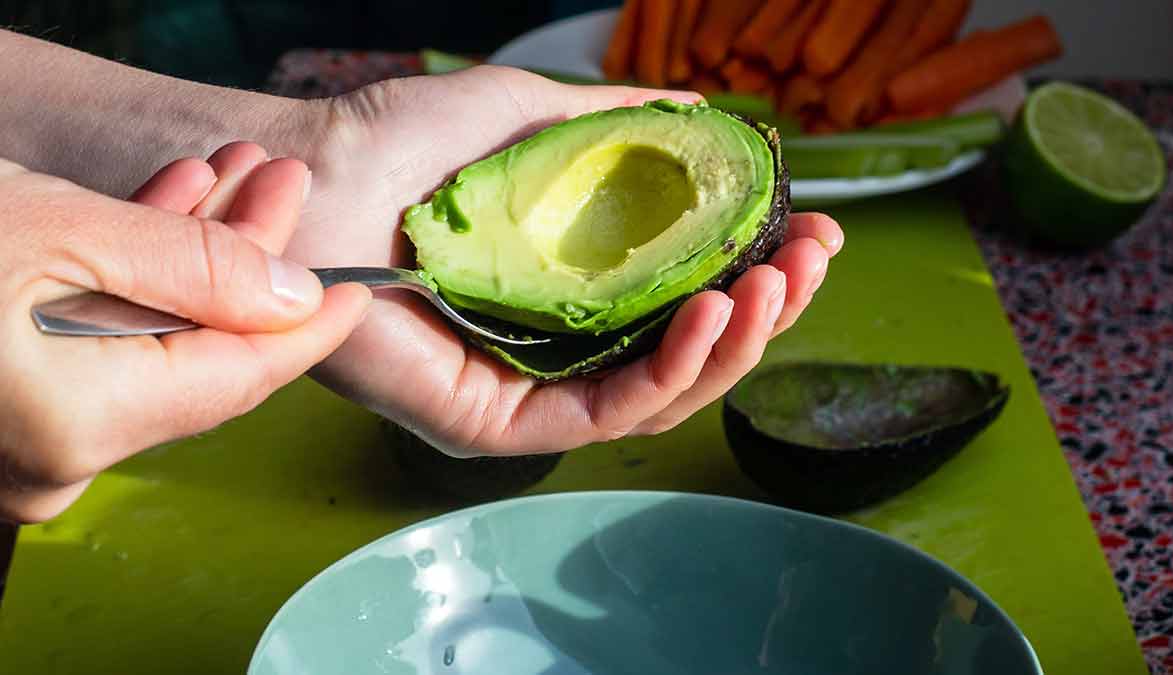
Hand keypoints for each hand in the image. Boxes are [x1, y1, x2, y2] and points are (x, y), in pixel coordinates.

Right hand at [0, 143, 370, 521]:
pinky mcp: (10, 411)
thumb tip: (293, 298)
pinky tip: (160, 215)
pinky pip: (98, 352)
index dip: (308, 330)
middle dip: (246, 262)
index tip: (357, 291)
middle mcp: (60, 459)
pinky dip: (130, 286)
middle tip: (282, 186)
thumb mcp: (59, 231)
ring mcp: (32, 444)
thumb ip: (190, 268)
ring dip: (191, 259)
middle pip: (201, 355)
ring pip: (152, 346)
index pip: (241, 380)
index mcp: (81, 425)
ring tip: (228, 179)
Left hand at [291, 66, 843, 455]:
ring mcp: (527, 392)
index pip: (683, 300)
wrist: (310, 174)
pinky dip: (670, 370)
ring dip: (735, 342)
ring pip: (660, 394)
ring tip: (777, 284)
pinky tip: (713, 313)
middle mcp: (555, 349)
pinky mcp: (495, 425)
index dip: (754, 271)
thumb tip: (703, 113)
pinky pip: (603, 413)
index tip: (811, 230)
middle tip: (814, 258)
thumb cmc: (400, 142)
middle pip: (686, 354)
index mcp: (569, 292)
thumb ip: (616, 126)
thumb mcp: (529, 117)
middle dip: (765, 311)